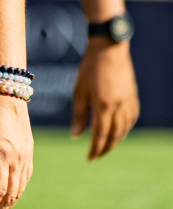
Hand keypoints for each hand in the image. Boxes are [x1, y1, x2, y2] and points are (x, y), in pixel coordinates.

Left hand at [0, 91, 33, 208]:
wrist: (5, 91)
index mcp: (2, 155)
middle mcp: (19, 159)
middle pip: (10, 196)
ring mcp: (27, 156)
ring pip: (19, 190)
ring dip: (6, 206)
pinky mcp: (29, 153)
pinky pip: (24, 179)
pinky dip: (14, 192)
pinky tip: (4, 197)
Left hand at [72, 39, 139, 159]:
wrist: (109, 49)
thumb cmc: (89, 68)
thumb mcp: (79, 91)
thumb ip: (78, 115)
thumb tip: (75, 136)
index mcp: (104, 106)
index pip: (100, 135)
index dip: (95, 149)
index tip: (89, 159)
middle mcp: (120, 107)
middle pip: (114, 135)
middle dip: (105, 148)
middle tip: (96, 156)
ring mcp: (129, 102)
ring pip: (124, 129)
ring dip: (115, 140)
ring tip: (105, 146)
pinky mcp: (134, 97)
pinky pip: (131, 119)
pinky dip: (125, 128)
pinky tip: (119, 131)